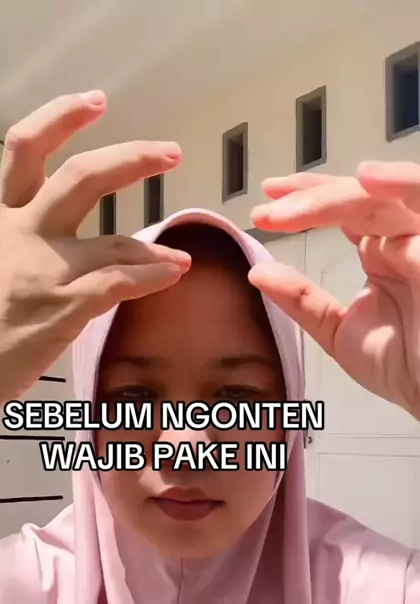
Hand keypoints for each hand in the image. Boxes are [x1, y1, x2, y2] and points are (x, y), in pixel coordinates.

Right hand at [0, 91, 190, 454]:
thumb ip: (24, 247)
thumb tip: (63, 245)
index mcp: (4, 222)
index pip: (25, 151)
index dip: (60, 117)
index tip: (94, 102)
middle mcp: (25, 236)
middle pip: (81, 177)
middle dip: (131, 158)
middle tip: (169, 151)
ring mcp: (47, 271)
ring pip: (114, 242)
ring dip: (154, 248)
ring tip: (180, 257)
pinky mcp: (65, 308)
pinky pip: (121, 282)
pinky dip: (153, 276)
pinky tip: (171, 275)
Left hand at [249, 161, 419, 418]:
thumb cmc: (404, 368)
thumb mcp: (338, 332)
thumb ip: (302, 301)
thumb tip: (257, 273)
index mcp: (383, 254)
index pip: (343, 210)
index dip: (304, 201)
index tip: (262, 209)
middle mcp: (404, 239)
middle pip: (356, 198)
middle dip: (307, 199)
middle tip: (266, 212)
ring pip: (381, 197)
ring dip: (333, 197)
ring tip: (290, 204)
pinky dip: (401, 183)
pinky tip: (368, 179)